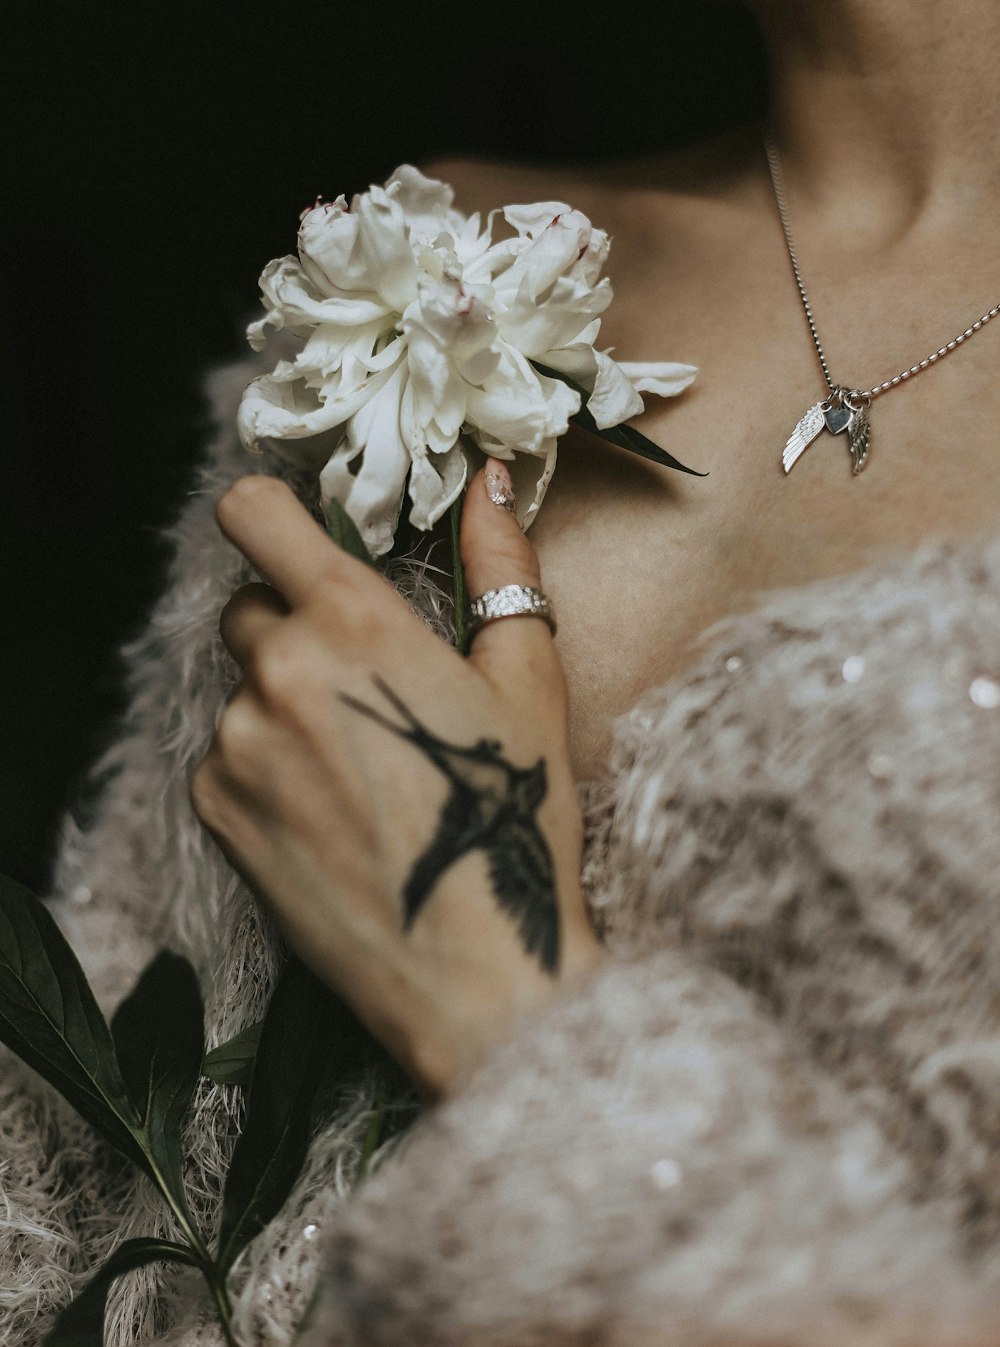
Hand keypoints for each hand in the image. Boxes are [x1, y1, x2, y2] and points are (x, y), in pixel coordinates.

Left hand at [190, 462, 606, 1099]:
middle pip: (249, 605)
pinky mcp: (215, 809)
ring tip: (358, 770)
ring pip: (241, 687)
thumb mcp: (528, 681)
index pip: (254, 512)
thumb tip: (487, 479)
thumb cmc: (513, 816)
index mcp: (352, 621)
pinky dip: (263, 767)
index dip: (269, 512)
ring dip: (283, 704)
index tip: (295, 538)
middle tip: (364, 689)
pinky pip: (225, 754)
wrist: (474, 966)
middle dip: (295, 626)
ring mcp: (236, 744)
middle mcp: (277, 672)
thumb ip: (499, 567)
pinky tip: (329, 812)